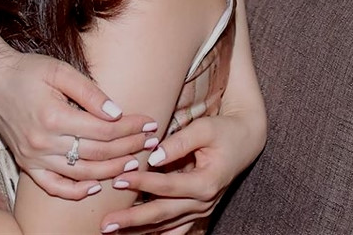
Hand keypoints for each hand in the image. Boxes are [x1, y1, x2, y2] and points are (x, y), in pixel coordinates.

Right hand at [0, 48, 158, 199]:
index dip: (130, 128)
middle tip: (151, 143)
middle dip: (129, 148)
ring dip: (111, 171)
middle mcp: (43, 143)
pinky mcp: (26, 163)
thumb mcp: (59, 71)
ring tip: (134, 163)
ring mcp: (33, 157)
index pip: (104, 131)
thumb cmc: (28, 70)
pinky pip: (53, 187)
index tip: (149, 123)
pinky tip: (95, 185)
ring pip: (81, 173)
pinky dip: (76, 191)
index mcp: (54, 117)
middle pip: (97, 154)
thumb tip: (116, 113)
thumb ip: (89, 93)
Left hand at [99, 108, 266, 232]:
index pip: (167, 186)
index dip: (142, 183)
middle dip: (132, 219)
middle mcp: (203, 202)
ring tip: (113, 230)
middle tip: (106, 222)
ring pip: (166, 226)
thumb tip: (153, 156)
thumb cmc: (223, 130)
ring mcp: (200, 209)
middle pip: (162, 214)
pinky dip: (156, 233)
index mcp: (206, 183)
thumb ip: (179, 143)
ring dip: (138, 229)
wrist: (245, 140)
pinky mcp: (196, 209)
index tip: (118, 179)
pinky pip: (174, 228)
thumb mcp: (204, 128)